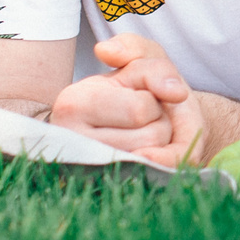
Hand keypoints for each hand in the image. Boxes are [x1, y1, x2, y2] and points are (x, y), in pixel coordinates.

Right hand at [48, 33, 209, 166]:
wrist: (145, 124)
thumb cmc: (140, 90)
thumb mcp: (144, 60)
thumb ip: (138, 51)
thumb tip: (115, 58)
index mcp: (73, 103)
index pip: (141, 109)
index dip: (154, 99)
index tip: (139, 96)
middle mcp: (74, 142)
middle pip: (154, 134)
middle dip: (162, 120)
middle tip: (143, 119)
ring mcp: (91, 171)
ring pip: (158, 155)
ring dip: (163, 140)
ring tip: (143, 133)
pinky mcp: (108, 189)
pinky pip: (157, 175)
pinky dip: (165, 162)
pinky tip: (149, 154)